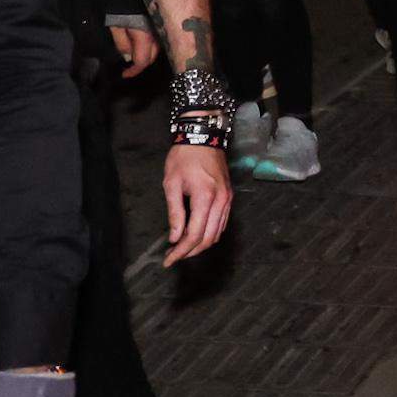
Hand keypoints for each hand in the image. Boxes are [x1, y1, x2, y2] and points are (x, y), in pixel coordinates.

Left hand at [109, 20, 158, 76]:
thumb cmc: (122, 6)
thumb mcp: (116, 27)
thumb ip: (122, 44)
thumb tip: (127, 56)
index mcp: (144, 37)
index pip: (142, 61)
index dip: (133, 71)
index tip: (125, 74)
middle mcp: (156, 34)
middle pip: (151, 58)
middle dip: (140, 64)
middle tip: (129, 66)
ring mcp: (159, 29)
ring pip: (155, 50)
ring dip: (145, 55)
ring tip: (132, 55)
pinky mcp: (158, 25)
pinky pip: (156, 41)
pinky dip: (148, 47)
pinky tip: (139, 44)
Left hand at [157, 143, 232, 262]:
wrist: (203, 137)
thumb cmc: (184, 157)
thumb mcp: (172, 184)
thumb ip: (175, 213)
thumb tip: (175, 237)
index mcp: (205, 197)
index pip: (194, 234)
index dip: (180, 251)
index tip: (168, 260)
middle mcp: (221, 201)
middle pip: (208, 239)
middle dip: (190, 252)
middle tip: (173, 256)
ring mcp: (228, 200)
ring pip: (217, 233)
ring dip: (200, 245)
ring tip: (182, 248)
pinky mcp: (229, 197)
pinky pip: (221, 224)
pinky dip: (209, 234)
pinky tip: (195, 235)